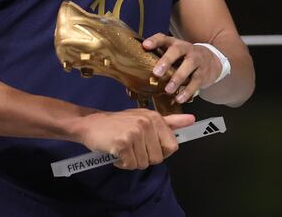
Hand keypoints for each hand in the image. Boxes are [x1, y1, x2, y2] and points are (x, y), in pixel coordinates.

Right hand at [71, 109, 194, 169]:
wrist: (90, 123)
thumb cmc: (118, 123)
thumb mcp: (144, 118)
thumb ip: (169, 121)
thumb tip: (192, 120)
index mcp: (155, 118)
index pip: (172, 146)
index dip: (160, 151)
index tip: (147, 146)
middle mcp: (147, 123)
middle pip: (158, 158)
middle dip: (144, 157)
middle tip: (132, 146)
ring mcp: (135, 132)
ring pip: (144, 163)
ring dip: (132, 161)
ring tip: (123, 147)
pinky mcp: (123, 143)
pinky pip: (130, 165)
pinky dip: (122, 163)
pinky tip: (115, 152)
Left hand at [142, 34, 222, 103]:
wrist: (212, 60)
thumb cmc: (185, 58)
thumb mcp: (174, 53)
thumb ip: (159, 58)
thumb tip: (136, 72)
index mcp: (175, 43)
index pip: (163, 38)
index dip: (154, 41)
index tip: (145, 45)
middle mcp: (186, 49)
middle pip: (176, 51)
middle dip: (166, 61)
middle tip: (156, 72)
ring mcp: (196, 60)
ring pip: (188, 67)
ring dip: (177, 79)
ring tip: (168, 90)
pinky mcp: (203, 74)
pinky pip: (196, 82)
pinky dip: (187, 92)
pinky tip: (179, 99)